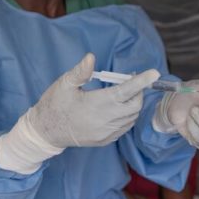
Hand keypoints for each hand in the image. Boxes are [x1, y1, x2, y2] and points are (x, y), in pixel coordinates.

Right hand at [27, 53, 158, 147]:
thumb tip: (91, 57)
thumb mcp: (64, 84)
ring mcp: (106, 133)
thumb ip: (80, 71)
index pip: (125, 91)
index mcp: (96, 104)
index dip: (141, 82)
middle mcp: (105, 120)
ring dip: (133, 104)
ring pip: (132, 117)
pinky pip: (125, 127)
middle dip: (138, 92)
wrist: (45, 132)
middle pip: (134, 105)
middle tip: (130, 80)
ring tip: (123, 93)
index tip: (154, 73)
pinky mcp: (105, 140)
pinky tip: (118, 108)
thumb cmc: (54, 104)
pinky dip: (127, 116)